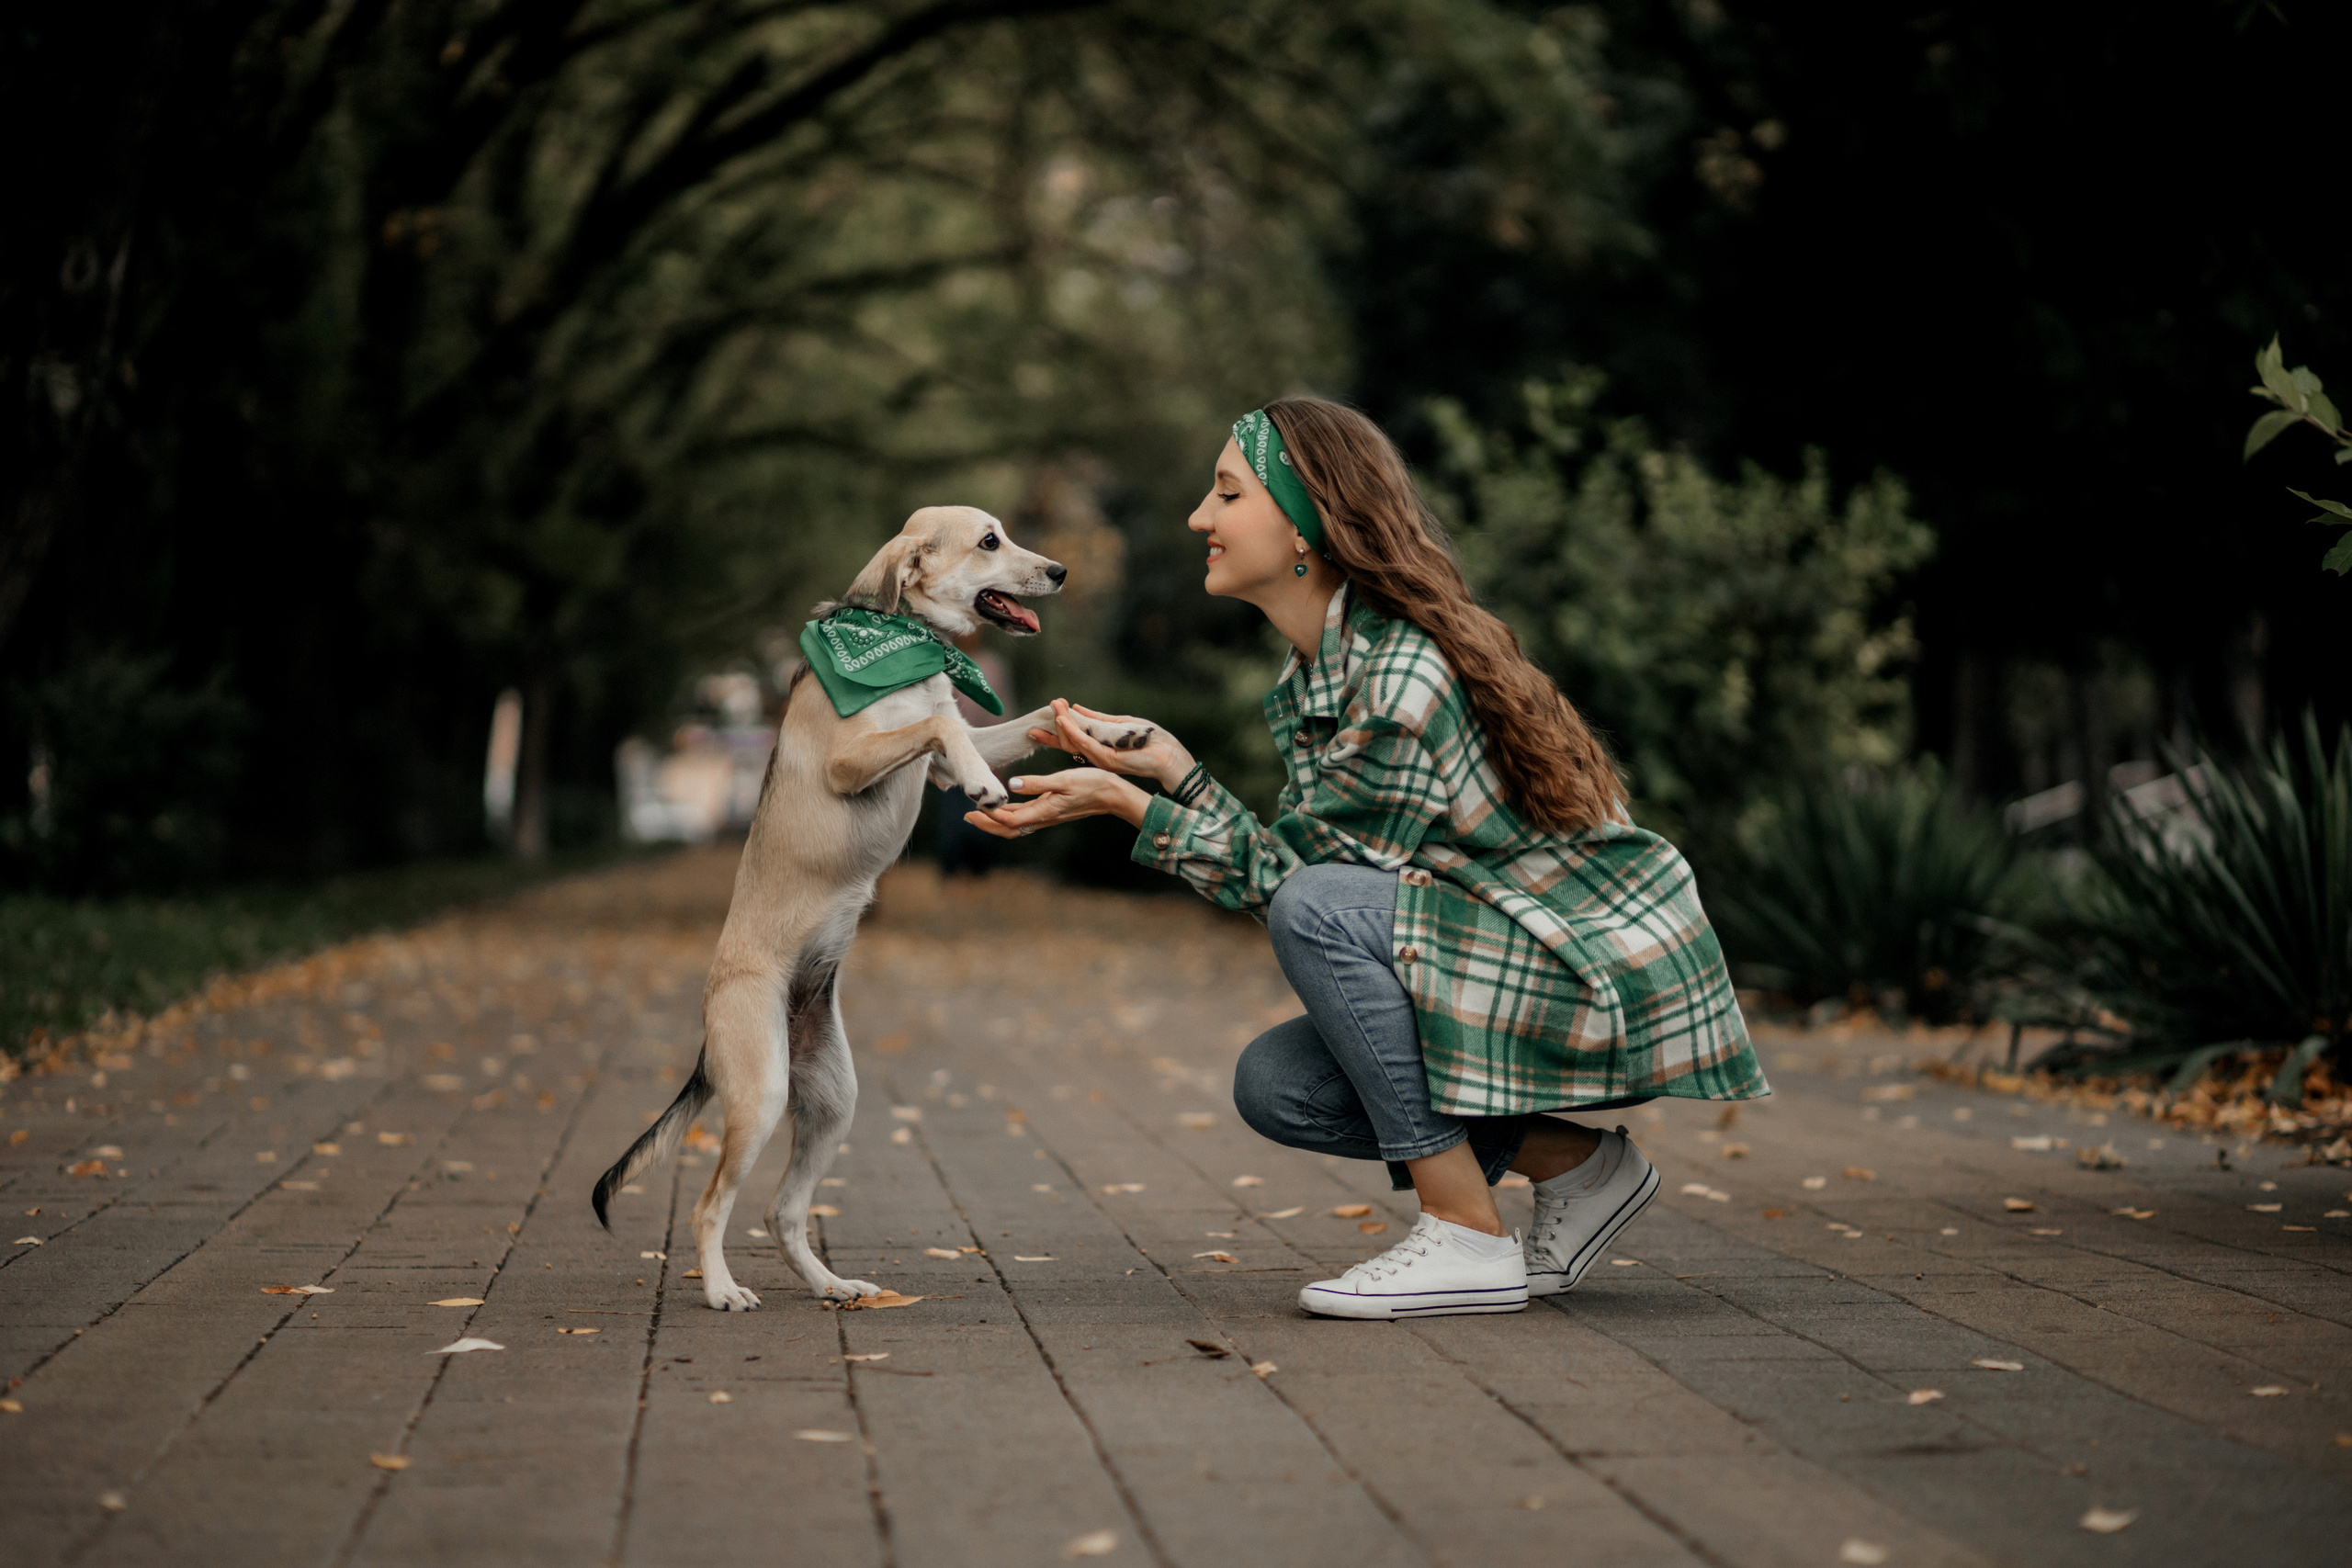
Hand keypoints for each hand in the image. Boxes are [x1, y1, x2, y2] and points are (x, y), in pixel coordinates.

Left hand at [964, 767, 1151, 838]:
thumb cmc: (1091, 784)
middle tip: (967, 817)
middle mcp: (1043, 817)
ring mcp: (1047, 816)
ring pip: (1015, 825)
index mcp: (1044, 811)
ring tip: (980, 812)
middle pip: (1009, 829)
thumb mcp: (1063, 779)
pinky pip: (1025, 818)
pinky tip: (1005, 806)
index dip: (990, 815)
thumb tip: (1011, 785)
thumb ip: (1037, 783)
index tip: (975, 806)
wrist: (1113, 795)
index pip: (1009, 820)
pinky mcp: (1051, 811)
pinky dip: (1010, 815)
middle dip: (987, 824)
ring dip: (996, 821)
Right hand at [1025, 699, 1193, 789]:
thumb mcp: (1120, 724)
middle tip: (1051, 704)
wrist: (1168, 755)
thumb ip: (1098, 719)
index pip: (1073, 738)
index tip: (1049, 711)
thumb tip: (1078, 708)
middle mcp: (1096, 755)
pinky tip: (1064, 720)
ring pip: (1074, 742)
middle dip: (1057, 723)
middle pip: (1068, 741)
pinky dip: (1073, 731)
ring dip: (1063, 723)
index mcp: (1099, 747)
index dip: (1058, 727)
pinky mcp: (1106, 760)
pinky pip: (1085, 744)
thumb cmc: (1149, 740)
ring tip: (1055, 707)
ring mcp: (1100, 759)